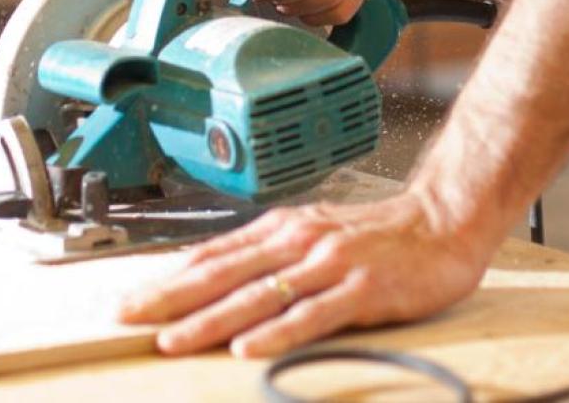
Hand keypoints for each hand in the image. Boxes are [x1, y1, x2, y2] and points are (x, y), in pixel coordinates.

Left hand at [118, 190, 486, 357]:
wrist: (442, 222)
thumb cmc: (376, 235)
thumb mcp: (313, 234)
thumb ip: (268, 255)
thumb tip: (213, 275)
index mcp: (282, 229)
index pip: (213, 255)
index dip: (167, 279)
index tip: (127, 300)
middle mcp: (299, 241)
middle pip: (223, 274)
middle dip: (170, 299)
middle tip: (126, 318)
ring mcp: (329, 264)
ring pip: (258, 295)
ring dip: (210, 320)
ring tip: (172, 341)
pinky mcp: (361, 289)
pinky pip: (312, 315)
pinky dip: (277, 332)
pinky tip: (250, 346)